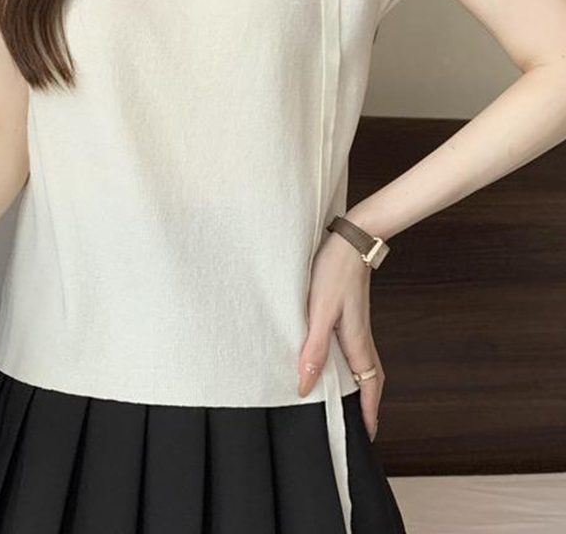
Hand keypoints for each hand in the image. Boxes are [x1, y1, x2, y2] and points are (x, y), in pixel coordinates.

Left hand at [297, 229, 385, 441]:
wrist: (349, 240)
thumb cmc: (334, 272)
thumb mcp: (319, 312)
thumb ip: (314, 349)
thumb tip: (307, 386)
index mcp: (357, 342)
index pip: (369, 387)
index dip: (368, 413)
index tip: (367, 436)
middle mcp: (360, 337)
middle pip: (368, 379)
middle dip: (365, 404)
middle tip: (356, 426)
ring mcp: (356, 325)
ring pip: (360, 363)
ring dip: (356, 384)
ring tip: (344, 401)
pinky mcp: (348, 314)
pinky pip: (351, 347)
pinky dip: (346, 363)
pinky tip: (331, 360)